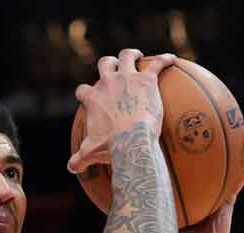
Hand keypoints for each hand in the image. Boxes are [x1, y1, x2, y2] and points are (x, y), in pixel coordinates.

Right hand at [67, 50, 178, 173]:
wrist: (131, 140)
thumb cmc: (111, 147)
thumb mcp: (91, 153)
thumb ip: (80, 158)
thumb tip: (72, 168)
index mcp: (93, 98)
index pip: (83, 90)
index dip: (85, 92)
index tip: (89, 95)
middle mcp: (107, 83)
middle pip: (104, 64)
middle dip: (108, 63)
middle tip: (114, 66)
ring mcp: (127, 78)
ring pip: (126, 56)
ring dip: (131, 54)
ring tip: (137, 56)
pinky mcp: (146, 80)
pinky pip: (157, 63)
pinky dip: (165, 60)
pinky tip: (171, 58)